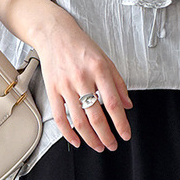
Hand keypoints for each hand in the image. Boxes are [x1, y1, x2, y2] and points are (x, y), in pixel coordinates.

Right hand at [32, 6, 132, 152]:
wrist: (54, 33)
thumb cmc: (81, 46)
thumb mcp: (106, 59)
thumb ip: (118, 83)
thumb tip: (127, 105)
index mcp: (99, 69)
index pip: (113, 103)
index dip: (121, 123)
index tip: (125, 134)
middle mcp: (82, 78)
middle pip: (96, 116)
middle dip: (106, 136)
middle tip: (112, 145)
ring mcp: (65, 85)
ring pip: (79, 120)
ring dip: (90, 138)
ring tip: (98, 146)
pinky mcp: (52, 89)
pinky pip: (60, 117)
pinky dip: (68, 133)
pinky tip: (76, 140)